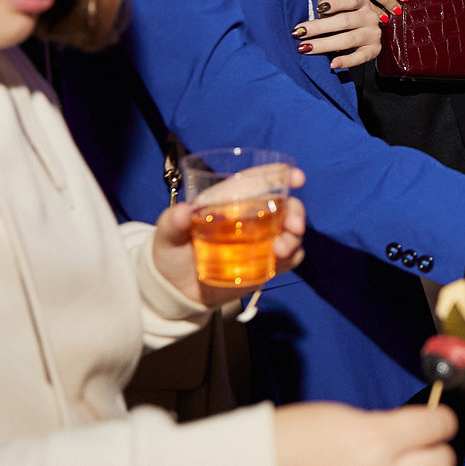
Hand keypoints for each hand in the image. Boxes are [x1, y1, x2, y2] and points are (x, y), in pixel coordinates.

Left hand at [152, 171, 306, 308]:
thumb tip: (184, 211)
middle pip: (284, 205)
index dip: (280, 174)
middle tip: (294, 227)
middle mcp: (251, 217)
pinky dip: (292, 256)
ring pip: (291, 231)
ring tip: (281, 251)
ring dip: (294, 237)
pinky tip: (282, 260)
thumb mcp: (167, 235)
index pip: (259, 181)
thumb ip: (173, 222)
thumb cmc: (171, 253)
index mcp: (231, 201)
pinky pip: (290, 257)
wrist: (176, 290)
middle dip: (296, 212)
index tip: (297, 178)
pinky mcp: (265, 263)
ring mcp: (261, 240)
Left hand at [294, 0, 382, 70]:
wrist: (359, 30)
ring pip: (348, 40)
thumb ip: (325, 5)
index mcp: (361, 1)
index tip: (319, 8)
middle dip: (319, 27)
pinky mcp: (374, 50)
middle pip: (345, 21)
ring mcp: (373, 34)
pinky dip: (346, 61)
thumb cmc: (341, 14)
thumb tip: (313, 15)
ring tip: (306, 48)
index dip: (335, 3)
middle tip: (299, 33)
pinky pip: (360, 57)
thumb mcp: (334, 4)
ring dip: (324, 45)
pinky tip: (332, 63)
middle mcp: (370, 16)